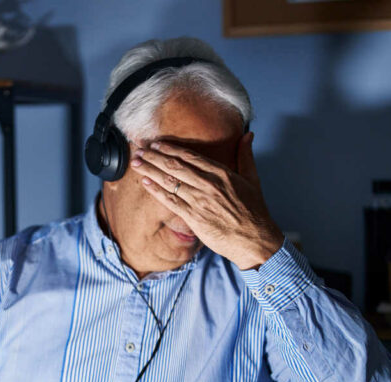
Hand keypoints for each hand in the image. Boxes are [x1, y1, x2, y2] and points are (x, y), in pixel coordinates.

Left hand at [129, 132, 283, 269]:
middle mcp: (209, 184)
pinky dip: (156, 191)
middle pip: (175, 166)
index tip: (157, 143)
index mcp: (222, 173)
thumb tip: (248, 134)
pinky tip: (146, 183)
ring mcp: (200, 201)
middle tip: (140, 149)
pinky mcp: (194, 217)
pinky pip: (171, 201)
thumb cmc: (254, 211)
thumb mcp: (253, 179)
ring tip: (136, 163)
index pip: (191, 156)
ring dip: (150, 170)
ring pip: (170, 181)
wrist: (254, 239)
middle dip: (155, 157)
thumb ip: (246, 155)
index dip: (171, 149)